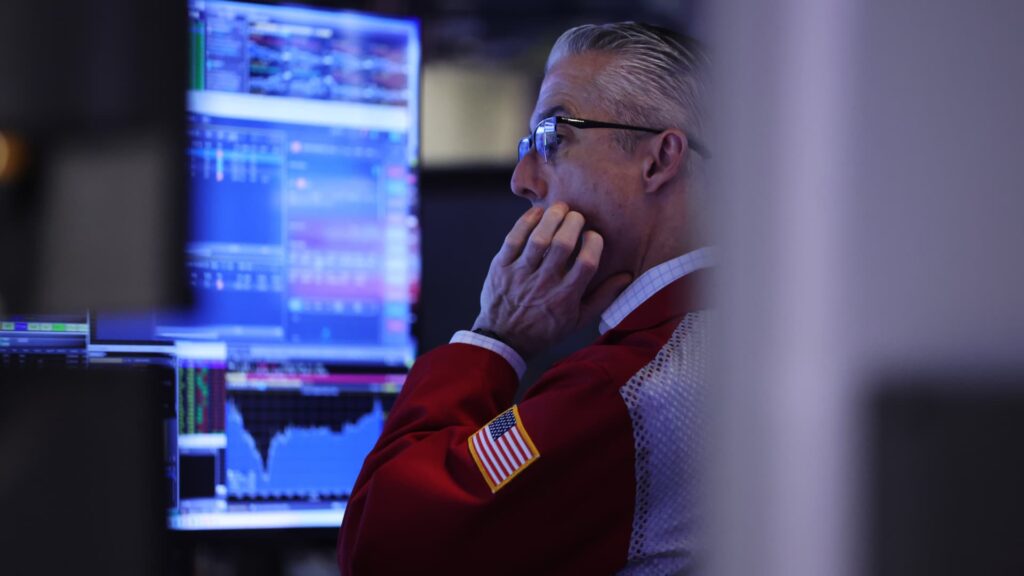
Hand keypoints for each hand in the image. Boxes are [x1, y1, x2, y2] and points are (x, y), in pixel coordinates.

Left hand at [472, 203, 632, 358]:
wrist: (504, 339)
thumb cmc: (546, 328)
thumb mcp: (578, 320)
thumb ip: (603, 297)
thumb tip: (627, 276)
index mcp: (566, 297)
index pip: (586, 263)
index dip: (593, 243)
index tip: (593, 235)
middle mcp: (544, 284)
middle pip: (563, 244)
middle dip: (574, 223)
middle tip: (577, 216)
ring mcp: (521, 274)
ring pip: (539, 239)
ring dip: (552, 218)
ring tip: (560, 208)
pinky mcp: (501, 268)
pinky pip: (513, 239)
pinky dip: (526, 222)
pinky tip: (536, 213)